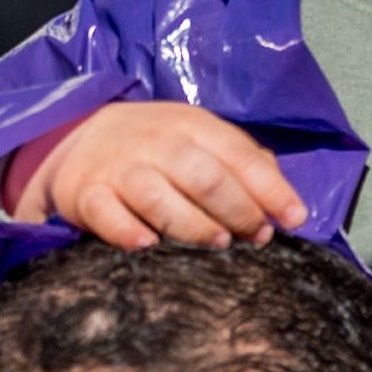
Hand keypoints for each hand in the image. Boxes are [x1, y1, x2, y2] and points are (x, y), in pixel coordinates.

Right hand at [10, 103, 308, 247]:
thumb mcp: (199, 140)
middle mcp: (157, 143)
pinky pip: (106, 213)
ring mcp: (120, 167)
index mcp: (192, 125)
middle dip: (238, 209)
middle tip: (256, 235)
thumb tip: (285, 201)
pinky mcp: (87, 193)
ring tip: (217, 243)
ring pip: (158, 196)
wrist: (77, 135)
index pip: (238, 155)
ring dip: (193, 224)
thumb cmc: (155, 147)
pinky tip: (147, 245)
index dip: (270, 189)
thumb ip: (242, 164)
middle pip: (204, 176)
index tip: (295, 220)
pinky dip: (126, 231)